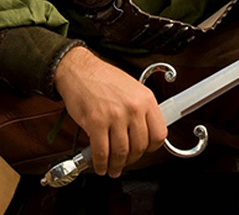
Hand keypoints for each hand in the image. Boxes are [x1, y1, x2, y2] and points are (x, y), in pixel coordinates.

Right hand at [53, 46, 167, 176]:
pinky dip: (101, 164)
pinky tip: (100, 166)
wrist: (79, 70)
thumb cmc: (104, 78)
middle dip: (132, 159)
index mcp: (146, 99)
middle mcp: (133, 108)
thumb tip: (144, 133)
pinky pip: (102, 152)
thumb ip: (141, 110)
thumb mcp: (132, 88)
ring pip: (122, 152)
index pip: (159, 134)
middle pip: (140, 146)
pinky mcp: (96, 123)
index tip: (145, 151)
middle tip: (126, 161)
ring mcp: (115, 116)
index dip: (152, 147)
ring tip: (113, 168)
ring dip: (117, 165)